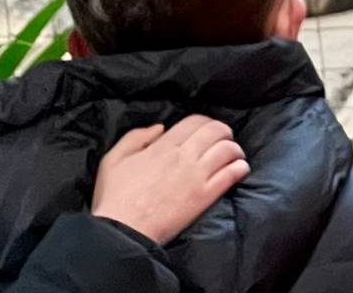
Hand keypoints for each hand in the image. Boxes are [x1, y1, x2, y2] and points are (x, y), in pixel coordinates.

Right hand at [91, 114, 250, 245]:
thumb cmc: (114, 198)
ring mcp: (196, 176)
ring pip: (227, 150)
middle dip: (223, 131)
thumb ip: (135, 138)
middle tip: (224, 138)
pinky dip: (239, 167)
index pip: (194, 121)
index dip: (204, 121)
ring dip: (234, 149)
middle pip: (216, 131)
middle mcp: (183, 156)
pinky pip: (231, 175)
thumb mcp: (113, 159)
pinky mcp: (205, 196)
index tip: (206, 129)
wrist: (123, 232)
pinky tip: (239, 169)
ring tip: (234, 154)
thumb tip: (160, 128)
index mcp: (162, 146)